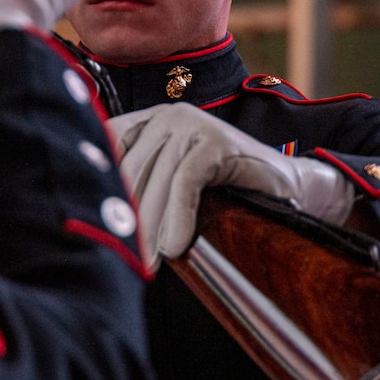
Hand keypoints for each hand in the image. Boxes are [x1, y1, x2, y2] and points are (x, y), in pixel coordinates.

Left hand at [109, 103, 355, 268]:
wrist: (286, 186)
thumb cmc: (225, 189)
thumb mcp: (176, 182)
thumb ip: (144, 186)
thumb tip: (101, 222)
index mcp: (150, 121)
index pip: (108, 147)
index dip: (100, 187)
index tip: (93, 226)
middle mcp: (167, 115)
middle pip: (131, 171)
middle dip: (127, 218)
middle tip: (122, 257)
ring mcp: (192, 123)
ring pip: (157, 180)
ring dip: (151, 227)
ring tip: (148, 263)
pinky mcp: (215, 140)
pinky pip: (185, 182)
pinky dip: (179, 217)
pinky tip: (176, 247)